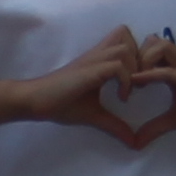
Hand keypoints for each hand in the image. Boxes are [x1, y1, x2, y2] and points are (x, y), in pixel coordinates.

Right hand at [20, 27, 173, 150]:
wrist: (34, 101)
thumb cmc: (60, 104)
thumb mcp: (94, 115)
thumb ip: (115, 124)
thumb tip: (133, 142)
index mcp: (99, 60)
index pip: (124, 38)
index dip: (136, 53)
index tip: (139, 79)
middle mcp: (97, 55)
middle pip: (126, 34)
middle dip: (140, 57)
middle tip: (140, 82)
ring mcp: (93, 61)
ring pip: (125, 48)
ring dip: (135, 68)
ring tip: (132, 90)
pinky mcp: (89, 70)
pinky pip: (117, 66)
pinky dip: (125, 81)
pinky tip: (122, 98)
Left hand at [128, 32, 175, 134]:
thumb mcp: (175, 120)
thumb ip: (155, 128)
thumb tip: (135, 143)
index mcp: (173, 68)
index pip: (150, 50)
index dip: (133, 60)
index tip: (123, 80)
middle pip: (151, 41)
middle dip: (134, 55)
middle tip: (126, 78)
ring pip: (160, 46)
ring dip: (143, 60)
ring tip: (135, 82)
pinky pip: (169, 71)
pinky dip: (152, 74)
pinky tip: (138, 83)